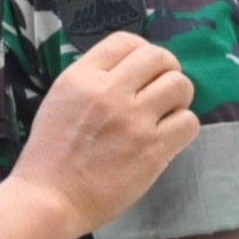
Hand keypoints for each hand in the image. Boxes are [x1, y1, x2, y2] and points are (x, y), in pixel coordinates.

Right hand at [8, 31, 196, 234]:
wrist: (50, 198)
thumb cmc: (51, 153)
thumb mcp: (60, 99)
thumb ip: (90, 81)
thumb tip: (126, 71)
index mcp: (81, 77)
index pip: (126, 41)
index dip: (142, 51)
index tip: (143, 69)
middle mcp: (108, 91)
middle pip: (158, 57)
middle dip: (167, 69)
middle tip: (162, 88)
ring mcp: (133, 120)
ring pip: (179, 85)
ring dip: (178, 97)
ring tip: (167, 112)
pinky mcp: (152, 149)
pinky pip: (188, 121)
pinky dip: (183, 126)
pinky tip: (167, 136)